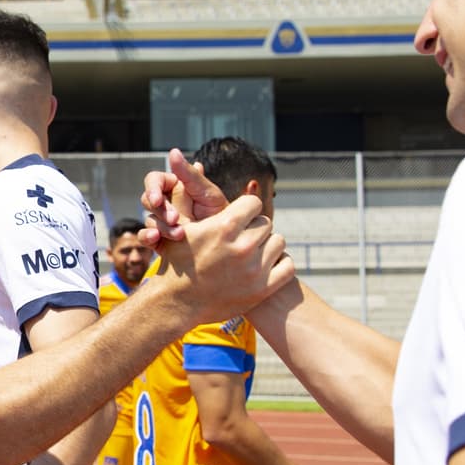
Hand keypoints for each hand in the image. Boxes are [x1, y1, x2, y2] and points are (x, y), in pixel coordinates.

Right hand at [139, 149, 229, 246]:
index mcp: (174, 186)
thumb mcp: (208, 192)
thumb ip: (189, 174)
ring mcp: (161, 221)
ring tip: (180, 234)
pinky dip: (146, 237)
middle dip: (160, 210)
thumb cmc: (219, 212)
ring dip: (161, 227)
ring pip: (149, 219)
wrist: (226, 240)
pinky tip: (155, 238)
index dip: (152, 188)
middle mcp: (165, 202)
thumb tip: (173, 151)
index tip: (158, 200)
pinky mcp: (159, 239)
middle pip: (148, 200)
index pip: (154, 180)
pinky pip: (144, 237)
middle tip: (175, 219)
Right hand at [153, 194, 293, 324]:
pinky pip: (288, 266)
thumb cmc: (177, 260)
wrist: (176, 302)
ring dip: (267, 246)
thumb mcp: (183, 225)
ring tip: (251, 254)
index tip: (238, 219)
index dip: (245, 209)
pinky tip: (264, 266)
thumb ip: (194, 194)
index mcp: (225, 227)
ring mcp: (255, 270)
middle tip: (241, 239)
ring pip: (278, 242)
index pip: (254, 203)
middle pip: (266, 223)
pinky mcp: (263, 289)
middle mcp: (243, 247)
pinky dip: (279, 264)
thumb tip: (199, 162)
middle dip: (254, 228)